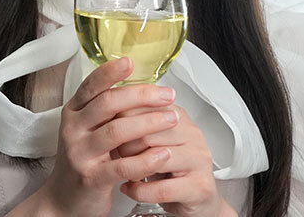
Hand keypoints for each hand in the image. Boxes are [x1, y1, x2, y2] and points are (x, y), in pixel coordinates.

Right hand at [26, 58, 178, 216]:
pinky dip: (145, 160)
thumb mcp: (86, 130)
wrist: (63, 199)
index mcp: (73, 112)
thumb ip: (105, 111)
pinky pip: (121, 166)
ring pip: (116, 132)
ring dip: (148, 123)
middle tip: (167, 95)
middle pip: (107, 104)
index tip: (131, 62)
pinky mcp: (91, 177)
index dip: (110, 72)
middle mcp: (73, 129)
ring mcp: (80, 153)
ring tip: (173, 119)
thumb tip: (139, 88)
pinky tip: (163, 154)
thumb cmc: (83, 160)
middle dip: (141, 96)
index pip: (91, 86)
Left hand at [116, 105, 236, 216]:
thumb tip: (103, 106)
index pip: (143, 106)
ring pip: (155, 158)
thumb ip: (132, 119)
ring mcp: (199, 159)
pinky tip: (130, 188)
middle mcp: (192, 133)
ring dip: (131, 167)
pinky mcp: (200, 187)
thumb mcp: (149, 137)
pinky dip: (139, 191)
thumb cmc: (167, 165)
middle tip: (116, 154)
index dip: (119, 120)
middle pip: (147, 132)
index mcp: (177, 115)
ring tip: (124, 170)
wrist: (196, 196)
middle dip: (124, 146)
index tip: (109, 130)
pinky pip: (161, 188)